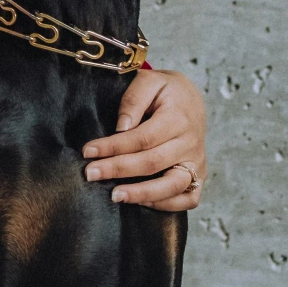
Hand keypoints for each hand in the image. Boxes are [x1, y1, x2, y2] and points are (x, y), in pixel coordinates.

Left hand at [82, 66, 206, 210]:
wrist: (191, 99)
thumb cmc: (166, 91)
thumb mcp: (150, 81)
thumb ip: (134, 100)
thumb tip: (121, 127)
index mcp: (179, 118)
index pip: (143, 138)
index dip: (114, 146)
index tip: (88, 151)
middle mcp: (191, 143)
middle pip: (152, 163)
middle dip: (118, 170)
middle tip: (91, 174)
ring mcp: (197, 163)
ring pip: (172, 186)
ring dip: (141, 194)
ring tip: (115, 196)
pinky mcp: (199, 176)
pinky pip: (188, 199)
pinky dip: (166, 205)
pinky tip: (140, 201)